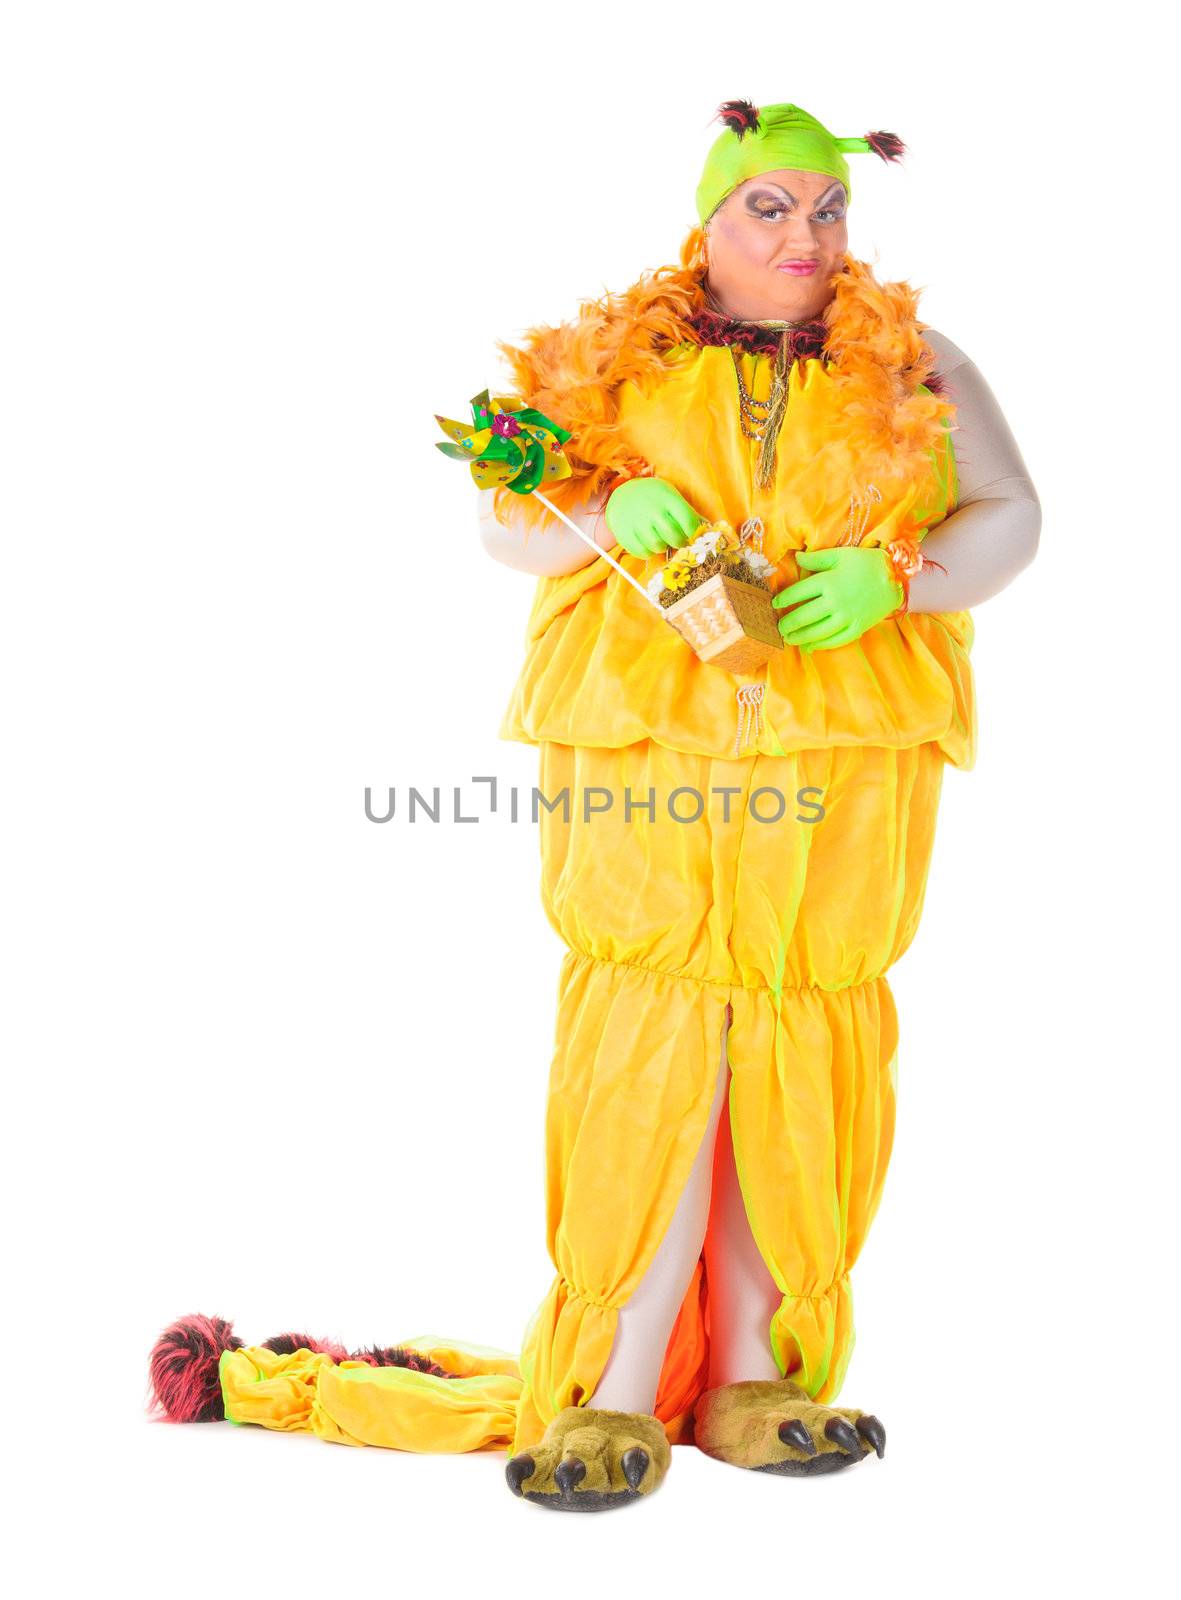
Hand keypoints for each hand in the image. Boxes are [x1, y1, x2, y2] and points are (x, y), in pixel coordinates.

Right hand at [604, 478, 702, 557]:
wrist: (623, 494)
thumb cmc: (654, 497)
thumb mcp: (669, 496)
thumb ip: (683, 512)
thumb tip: (701, 533)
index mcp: (668, 498)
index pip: (688, 520)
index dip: (693, 532)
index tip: (691, 534)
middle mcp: (652, 509)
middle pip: (673, 536)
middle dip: (679, 542)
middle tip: (677, 541)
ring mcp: (637, 521)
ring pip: (658, 546)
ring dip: (662, 547)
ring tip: (660, 540)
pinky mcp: (625, 533)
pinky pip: (642, 552)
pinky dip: (648, 552)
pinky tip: (648, 544)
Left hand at [772, 547, 903, 651]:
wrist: (896, 578)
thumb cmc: (867, 563)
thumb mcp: (841, 555)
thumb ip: (817, 558)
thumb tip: (796, 558)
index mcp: (828, 581)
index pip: (797, 593)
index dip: (783, 599)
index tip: (774, 604)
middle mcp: (834, 601)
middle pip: (803, 616)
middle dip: (787, 623)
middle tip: (778, 627)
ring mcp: (846, 617)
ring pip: (816, 631)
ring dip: (799, 637)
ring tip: (788, 639)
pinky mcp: (857, 628)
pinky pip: (835, 640)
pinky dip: (820, 645)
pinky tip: (810, 647)